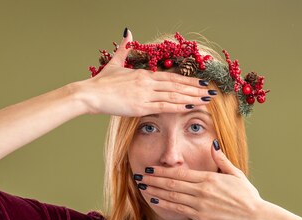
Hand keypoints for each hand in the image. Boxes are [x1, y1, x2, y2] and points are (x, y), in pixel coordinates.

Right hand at [77, 29, 213, 116]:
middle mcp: (148, 83)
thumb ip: (124, 49)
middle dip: (195, 89)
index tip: (201, 82)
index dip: (188, 80)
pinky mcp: (141, 106)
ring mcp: (145, 94)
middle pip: (177, 85)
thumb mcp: (115, 63)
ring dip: (192, 97)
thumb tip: (128, 31)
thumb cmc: (101, 83)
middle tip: (211, 92)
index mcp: (144, 75)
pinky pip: (164, 106)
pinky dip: (179, 106)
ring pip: (174, 95)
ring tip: (206, 99)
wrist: (90, 94)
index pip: (172, 77)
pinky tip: (191, 106)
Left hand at [136, 140, 265, 219]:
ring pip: (172, 196)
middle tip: (141, 176)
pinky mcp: (201, 217)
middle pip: (172, 184)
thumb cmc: (247, 195)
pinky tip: (155, 200)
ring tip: (143, 187)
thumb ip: (221, 160)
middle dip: (154, 180)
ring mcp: (200, 205)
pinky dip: (165, 204)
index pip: (181, 173)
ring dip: (156, 191)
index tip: (151, 168)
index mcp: (209, 178)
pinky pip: (179, 209)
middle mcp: (202, 191)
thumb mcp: (235, 174)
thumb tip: (213, 144)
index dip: (163, 171)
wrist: (254, 216)